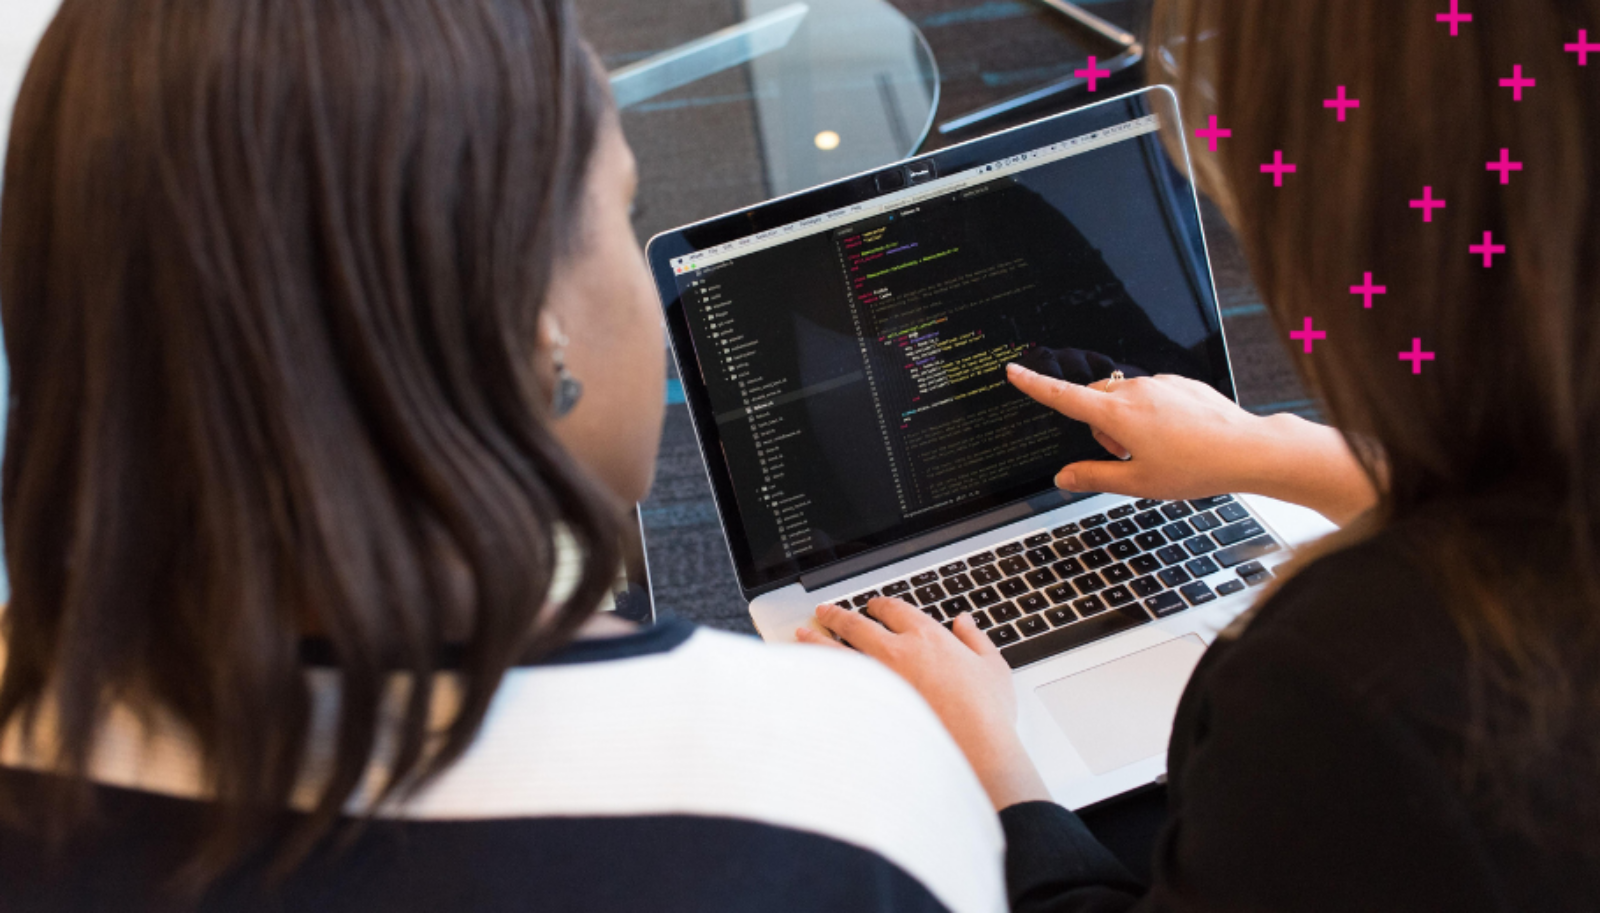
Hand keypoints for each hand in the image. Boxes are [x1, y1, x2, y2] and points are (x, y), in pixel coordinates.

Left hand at [796, 599, 1050, 809]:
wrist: (974, 752)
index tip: (873, 606)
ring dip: (817, 639)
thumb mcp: (993, 668)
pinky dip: (819, 676)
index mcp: (927, 637)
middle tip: (825, 611)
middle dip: (837, 615)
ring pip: (836, 651)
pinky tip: (809, 675)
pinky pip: (836, 685)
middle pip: (856, 624)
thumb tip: (965, 622)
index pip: (894, 610)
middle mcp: (896, 652)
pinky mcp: (867, 708)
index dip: (880, 605)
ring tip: (803, 634)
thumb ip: (976, 639)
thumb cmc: (986, 714)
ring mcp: (877, 681)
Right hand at [1007, 362, 1376, 524]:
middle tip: (1127, 457)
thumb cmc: (1195, 467)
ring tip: (1159, 451)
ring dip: (1127, 422)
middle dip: (1100, 427)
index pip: (1063, 397)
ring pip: (1124, 399)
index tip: (1014, 371)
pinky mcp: (1180, 383)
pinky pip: (1152, 395)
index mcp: (1117, 415)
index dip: (1034, 386)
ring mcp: (1160, 384)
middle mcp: (1135, 390)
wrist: (1247, 449)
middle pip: (1095, 401)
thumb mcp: (1137, 483)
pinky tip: (1178, 438)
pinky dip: (1153, 414)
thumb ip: (1094, 477)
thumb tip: (1064, 477)